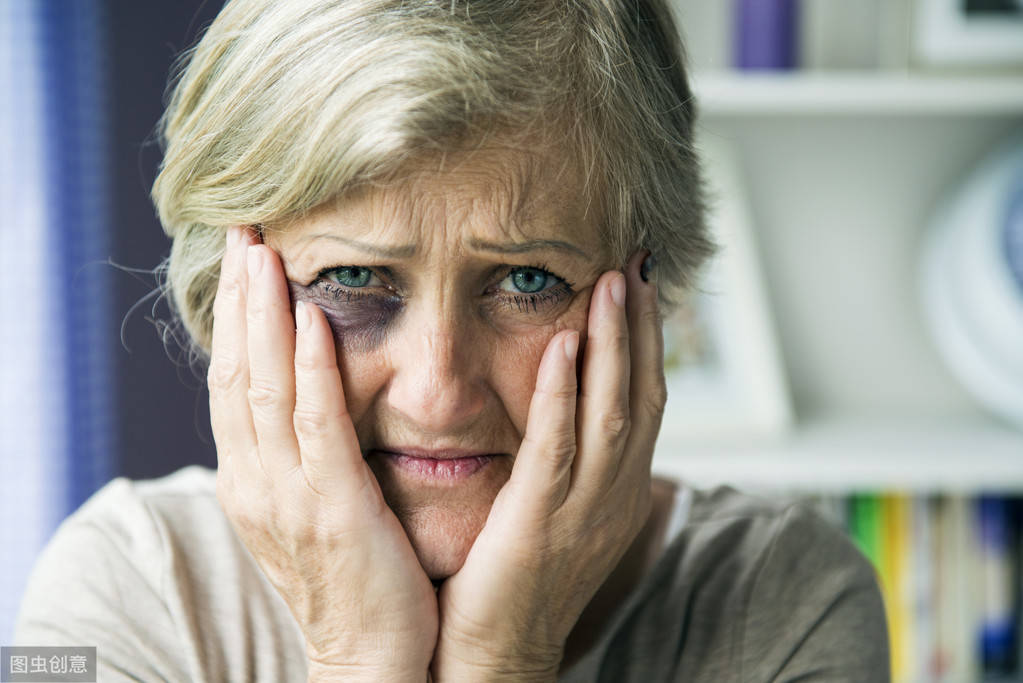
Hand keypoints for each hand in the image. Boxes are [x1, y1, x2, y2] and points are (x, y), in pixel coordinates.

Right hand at [208, 226, 436, 681]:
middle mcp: (257, 482)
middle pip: (236, 373)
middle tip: (243, 234)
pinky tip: (314, 321)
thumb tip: (308, 397)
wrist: (371, 658)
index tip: (244, 262)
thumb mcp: (311, 511)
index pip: (232, 383)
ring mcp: (290, 496)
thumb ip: (303, 455)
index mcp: (252, 481)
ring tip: (266, 254)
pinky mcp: (333, 508)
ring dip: (265, 317)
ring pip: (266, 389)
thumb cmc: (353, 580)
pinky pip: (318, 427)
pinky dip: (312, 370)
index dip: (234, 320)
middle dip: (239, 301)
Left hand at [430, 250, 663, 680]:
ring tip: (611, 284)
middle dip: (641, 328)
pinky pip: (558, 448)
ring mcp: (583, 510)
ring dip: (613, 346)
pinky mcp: (539, 521)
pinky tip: (562, 347)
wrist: (498, 654)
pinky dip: (564, 395)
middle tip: (636, 264)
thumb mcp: (558, 511)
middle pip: (642, 396)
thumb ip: (567, 458)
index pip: (646, 401)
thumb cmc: (517, 580)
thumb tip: (561, 401)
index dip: (647, 342)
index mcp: (619, 491)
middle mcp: (614, 496)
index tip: (639, 286)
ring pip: (612, 413)